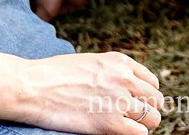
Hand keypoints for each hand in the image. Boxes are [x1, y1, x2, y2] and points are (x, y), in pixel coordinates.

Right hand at [15, 51, 164, 134]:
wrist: (32, 86)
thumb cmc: (54, 76)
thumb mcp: (90, 63)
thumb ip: (112, 73)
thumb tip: (126, 90)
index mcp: (121, 62)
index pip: (151, 83)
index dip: (143, 96)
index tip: (133, 105)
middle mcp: (125, 78)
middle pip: (156, 101)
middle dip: (146, 111)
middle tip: (129, 119)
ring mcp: (120, 100)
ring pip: (152, 119)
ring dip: (141, 125)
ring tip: (122, 127)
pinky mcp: (110, 123)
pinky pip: (139, 134)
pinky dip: (133, 134)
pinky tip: (116, 132)